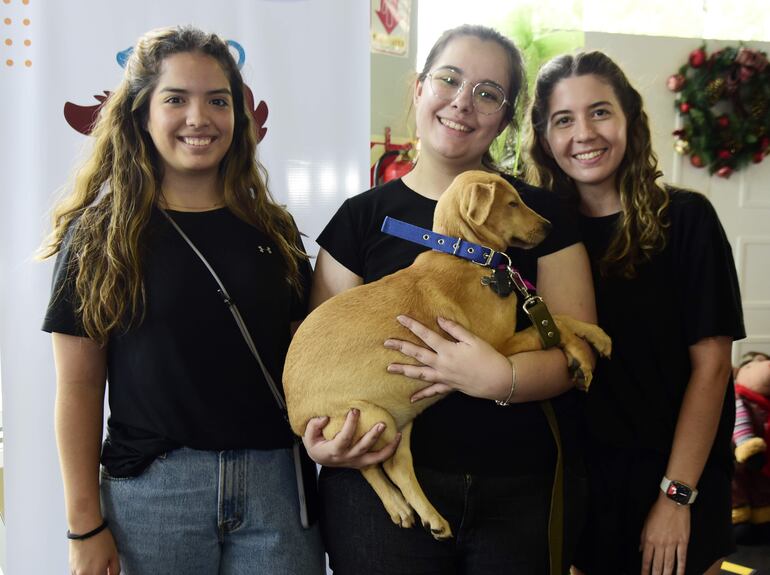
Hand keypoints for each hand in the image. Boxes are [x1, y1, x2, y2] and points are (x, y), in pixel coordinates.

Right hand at [69, 527, 120, 574]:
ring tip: (96, 565)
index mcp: (97, 573)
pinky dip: (84, 573)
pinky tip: (89, 565)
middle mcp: (85, 574)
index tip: (109, 572)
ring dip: (92, 574)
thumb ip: (115, 569)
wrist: (85, 529)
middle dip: (100, 574)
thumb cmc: (100, 539)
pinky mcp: (71, 568)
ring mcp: (76, 572)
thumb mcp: (114, 554)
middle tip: (103, 568)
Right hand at [302, 409, 400, 468]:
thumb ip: (314, 425)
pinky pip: (380, 458)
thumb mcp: (309, 436)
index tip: (354, 410)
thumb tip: (325, 417)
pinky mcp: (364, 462)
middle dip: (373, 436)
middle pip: (363, 448)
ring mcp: (357, 461)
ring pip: (376, 457)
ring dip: (388, 447)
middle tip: (382, 424)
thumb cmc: (316, 444)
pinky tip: (398, 438)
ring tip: (397, 434)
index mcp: (334, 451)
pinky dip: (390, 450)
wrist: (320, 458)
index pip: (344, 438)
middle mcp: (348, 458)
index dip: (350, 425)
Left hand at [384, 315, 510, 402]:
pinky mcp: (449, 387)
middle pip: (417, 354)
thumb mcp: (472, 339)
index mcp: (447, 350)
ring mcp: (444, 377)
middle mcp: (442, 364)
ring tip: (389, 369)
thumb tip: (439, 320)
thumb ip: (454, 329)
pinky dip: (422, 395)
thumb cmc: (488, 357)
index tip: (400, 318)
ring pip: (420, 373)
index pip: (426, 335)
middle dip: (401, 347)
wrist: (498, 379)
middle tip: (386, 343)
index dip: (412, 326)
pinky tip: (411, 399)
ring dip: (404, 371)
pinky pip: (433, 392)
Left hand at [639, 493, 690, 574]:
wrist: (672, 503)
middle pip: (657, 564)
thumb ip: (643, 539)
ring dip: (667, 574)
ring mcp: (672, 543)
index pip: (646, 559)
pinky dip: (681, 568)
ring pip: (669, 563)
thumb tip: (641, 551)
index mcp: (649, 539)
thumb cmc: (658, 511)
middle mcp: (660, 543)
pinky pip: (682, 558)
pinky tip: (679, 574)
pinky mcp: (683, 542)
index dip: (645, 570)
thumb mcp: (646, 524)